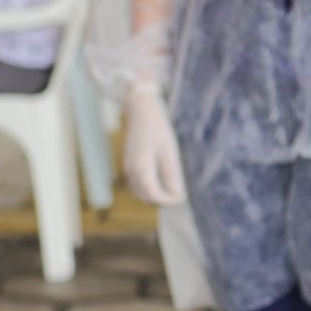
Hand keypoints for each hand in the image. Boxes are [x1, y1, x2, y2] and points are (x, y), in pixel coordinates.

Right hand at [123, 84, 186, 205]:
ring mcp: (128, 167)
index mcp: (141, 168)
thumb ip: (171, 174)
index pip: (153, 195)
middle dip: (162, 199)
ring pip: (140, 191)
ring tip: (173, 189)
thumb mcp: (169, 150)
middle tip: (179, 195)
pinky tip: (161, 181)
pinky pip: (138, 183)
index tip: (183, 198)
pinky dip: (149, 187)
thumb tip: (177, 194)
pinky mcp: (129, 163)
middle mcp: (131, 171)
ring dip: (155, 194)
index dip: (168, 200)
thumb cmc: (157, 128)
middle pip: (145, 196)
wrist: (140, 110)